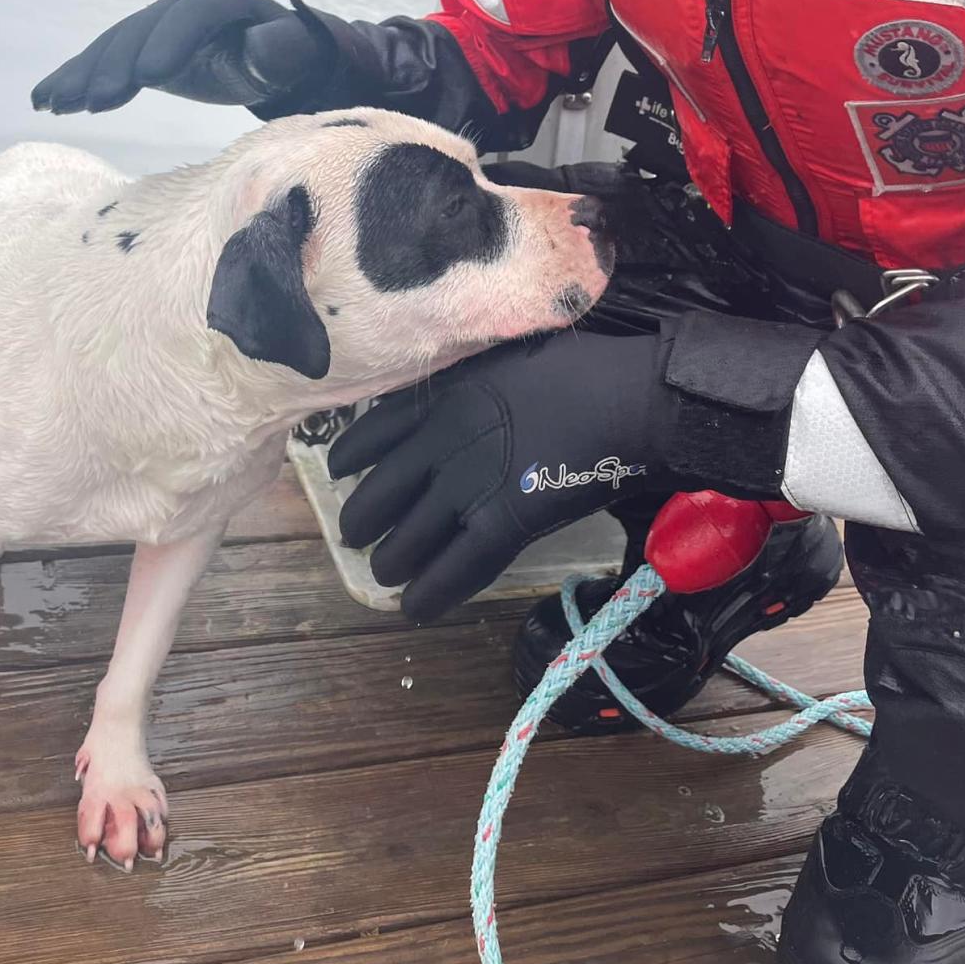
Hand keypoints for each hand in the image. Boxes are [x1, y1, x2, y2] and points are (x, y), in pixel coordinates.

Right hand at [31, 0, 321, 113]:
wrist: (274, 58)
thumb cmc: (290, 59)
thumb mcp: (295, 54)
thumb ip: (284, 49)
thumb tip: (265, 45)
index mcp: (223, 3)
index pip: (194, 14)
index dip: (170, 40)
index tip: (149, 76)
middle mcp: (181, 9)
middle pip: (143, 31)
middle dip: (116, 65)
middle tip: (93, 104)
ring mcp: (155, 28)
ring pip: (114, 46)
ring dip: (83, 75)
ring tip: (56, 106)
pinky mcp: (139, 50)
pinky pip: (102, 61)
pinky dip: (73, 78)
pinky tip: (44, 101)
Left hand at [328, 332, 688, 621]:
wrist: (626, 397)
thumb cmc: (579, 368)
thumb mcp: (503, 355)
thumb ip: (467, 380)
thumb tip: (450, 394)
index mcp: (441, 397)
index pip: (371, 432)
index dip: (348, 457)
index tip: (338, 471)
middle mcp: (442, 443)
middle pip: (380, 493)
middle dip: (360, 520)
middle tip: (354, 536)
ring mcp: (470, 486)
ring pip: (408, 539)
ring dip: (390, 562)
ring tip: (385, 574)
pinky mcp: (503, 523)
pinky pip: (455, 568)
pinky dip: (430, 593)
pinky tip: (415, 608)